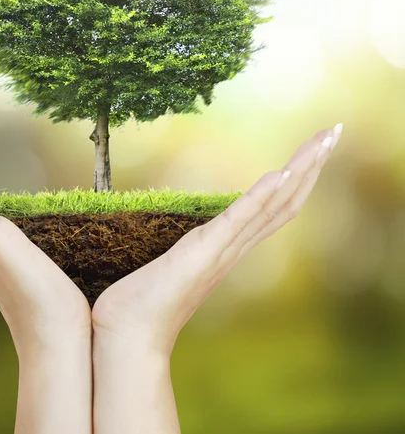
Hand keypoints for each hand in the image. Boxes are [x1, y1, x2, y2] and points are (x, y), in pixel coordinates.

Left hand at [91, 124, 342, 354]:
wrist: (129, 332)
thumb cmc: (146, 300)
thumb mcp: (176, 264)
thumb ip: (192, 250)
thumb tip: (194, 237)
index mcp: (229, 247)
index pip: (275, 207)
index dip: (298, 178)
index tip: (316, 148)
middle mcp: (234, 249)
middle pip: (285, 202)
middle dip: (310, 166)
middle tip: (334, 132)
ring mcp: (221, 251)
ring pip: (271, 207)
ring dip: (299, 172)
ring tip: (322, 141)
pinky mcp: (203, 254)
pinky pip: (237, 222)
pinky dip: (259, 198)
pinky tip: (278, 174)